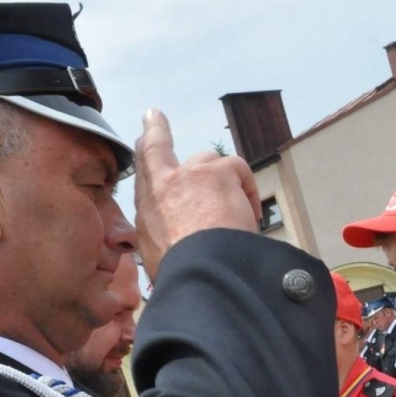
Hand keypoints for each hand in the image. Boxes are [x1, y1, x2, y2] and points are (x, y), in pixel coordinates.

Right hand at [133, 109, 262, 280]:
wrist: (200, 273)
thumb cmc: (183, 275)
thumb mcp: (161, 261)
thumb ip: (167, 240)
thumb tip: (179, 244)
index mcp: (147, 212)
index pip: (144, 174)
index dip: (146, 146)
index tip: (148, 122)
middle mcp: (162, 188)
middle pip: (163, 153)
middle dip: (159, 134)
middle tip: (158, 121)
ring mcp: (188, 176)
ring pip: (208, 163)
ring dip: (223, 182)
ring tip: (238, 214)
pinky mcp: (216, 173)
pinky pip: (237, 168)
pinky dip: (248, 189)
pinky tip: (252, 215)